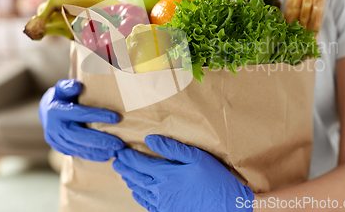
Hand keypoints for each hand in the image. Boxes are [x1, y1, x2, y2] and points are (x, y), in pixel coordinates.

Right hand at [39, 79, 123, 160]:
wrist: (46, 111)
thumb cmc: (61, 96)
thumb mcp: (63, 88)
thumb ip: (69, 86)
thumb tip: (77, 85)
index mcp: (56, 111)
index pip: (80, 113)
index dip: (98, 115)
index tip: (116, 118)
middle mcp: (54, 128)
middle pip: (80, 136)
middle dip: (101, 141)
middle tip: (119, 144)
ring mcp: (56, 140)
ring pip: (79, 148)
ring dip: (99, 151)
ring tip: (116, 151)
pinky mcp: (59, 148)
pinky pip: (77, 154)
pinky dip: (92, 156)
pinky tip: (106, 156)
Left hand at [113, 135, 253, 211]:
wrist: (227, 208)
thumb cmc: (216, 180)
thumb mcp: (197, 157)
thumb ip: (172, 148)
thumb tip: (150, 139)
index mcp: (166, 175)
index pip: (140, 163)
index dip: (128, 156)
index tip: (120, 150)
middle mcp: (160, 191)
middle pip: (136, 178)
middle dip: (124, 168)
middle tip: (116, 161)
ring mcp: (163, 205)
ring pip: (140, 191)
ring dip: (129, 181)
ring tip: (123, 173)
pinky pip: (147, 204)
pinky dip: (138, 196)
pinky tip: (137, 191)